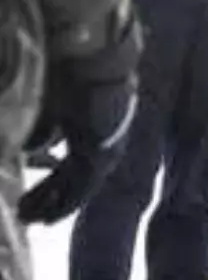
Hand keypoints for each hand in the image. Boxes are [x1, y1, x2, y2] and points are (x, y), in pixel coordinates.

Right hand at [20, 42, 139, 223]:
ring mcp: (106, 152)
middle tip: (29, 218)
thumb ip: (44, 126)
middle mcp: (107, 145)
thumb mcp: (52, 101)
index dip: (54, 186)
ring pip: (77, 190)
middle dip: (50, 201)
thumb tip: (33, 147)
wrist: (93, 59)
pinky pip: (79, 189)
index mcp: (98, 131)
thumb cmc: (70, 71)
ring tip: (28, 220)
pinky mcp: (99, 155)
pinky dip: (60, 204)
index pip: (74, 167)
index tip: (36, 200)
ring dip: (51, 207)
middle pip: (76, 182)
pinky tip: (43, 218)